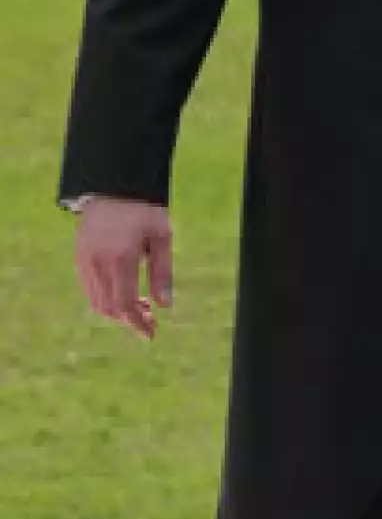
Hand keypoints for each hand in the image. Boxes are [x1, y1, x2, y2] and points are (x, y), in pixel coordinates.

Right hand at [74, 198, 173, 340]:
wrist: (114, 184)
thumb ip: (162, 273)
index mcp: (120, 258)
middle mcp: (97, 262)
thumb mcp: (162, 238)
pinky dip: (104, 298)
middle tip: (151, 318)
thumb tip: (164, 306)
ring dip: (117, 311)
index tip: (151, 333)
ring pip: (95, 301)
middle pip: (108, 308)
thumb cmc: (144, 209)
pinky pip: (88, 288)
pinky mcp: (79, 255)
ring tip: (140, 305)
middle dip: (129, 319)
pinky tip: (123, 292)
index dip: (137, 324)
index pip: (124, 304)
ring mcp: (84, 259)